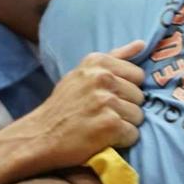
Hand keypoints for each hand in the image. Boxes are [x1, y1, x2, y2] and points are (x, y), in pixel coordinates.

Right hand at [9, 39, 146, 169]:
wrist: (41, 135)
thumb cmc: (64, 105)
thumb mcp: (83, 73)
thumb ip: (114, 57)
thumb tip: (142, 43)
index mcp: (97, 62)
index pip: (137, 75)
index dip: (126, 90)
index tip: (109, 97)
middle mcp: (102, 78)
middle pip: (139, 96)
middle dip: (126, 107)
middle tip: (102, 114)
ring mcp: (107, 101)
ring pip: (139, 115)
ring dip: (125, 124)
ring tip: (103, 126)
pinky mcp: (110, 125)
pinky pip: (133, 133)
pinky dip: (122, 140)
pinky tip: (104, 138)